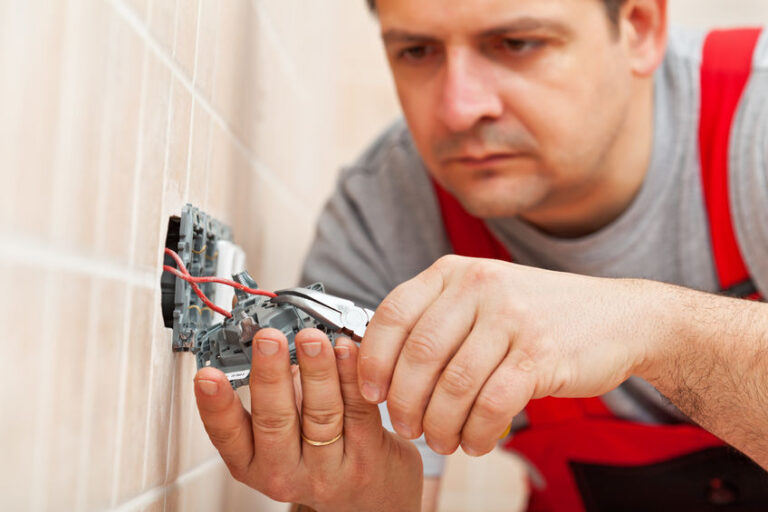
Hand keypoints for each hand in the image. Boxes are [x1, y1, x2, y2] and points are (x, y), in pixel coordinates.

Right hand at [194, 328, 422, 511]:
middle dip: (270, 376)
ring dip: (315, 370)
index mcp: (253, 464)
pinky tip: (344, 351)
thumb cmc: (316, 451)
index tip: (208, 376)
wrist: (369, 487)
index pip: (228, 436)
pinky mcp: (365, 458)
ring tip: (311, 340)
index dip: (216, 406)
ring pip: (320, 414)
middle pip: (275, 421)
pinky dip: (350, 376)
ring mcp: (327, 469)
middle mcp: (286, 472)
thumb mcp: (279, 433)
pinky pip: (357, 410)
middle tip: (268, 341)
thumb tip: (268, 346)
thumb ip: (272, 396)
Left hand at [357, 255, 662, 455]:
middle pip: (419, 355)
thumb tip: (382, 367)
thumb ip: (436, 320)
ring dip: (440, 424)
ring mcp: (512, 317)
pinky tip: (475, 442)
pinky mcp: (541, 353)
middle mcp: (479, 286)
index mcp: (453, 272)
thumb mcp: (482, 298)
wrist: (619, 316)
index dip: (374, 359)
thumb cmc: (537, 315)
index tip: (372, 392)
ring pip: (454, 385)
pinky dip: (476, 432)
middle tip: (406, 427)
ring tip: (442, 441)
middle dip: (404, 402)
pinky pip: (492, 403)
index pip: (393, 314)